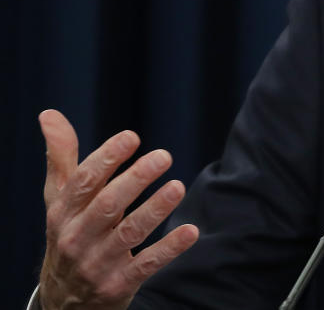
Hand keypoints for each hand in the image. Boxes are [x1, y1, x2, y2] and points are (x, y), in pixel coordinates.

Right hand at [37, 110, 198, 308]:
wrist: (64, 301)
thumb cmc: (70, 233)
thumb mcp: (60, 199)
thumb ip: (61, 157)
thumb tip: (49, 114)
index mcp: (63, 212)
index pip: (84, 181)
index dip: (107, 157)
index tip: (133, 137)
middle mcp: (77, 238)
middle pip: (107, 206)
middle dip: (135, 180)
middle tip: (164, 156)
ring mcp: (97, 264)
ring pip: (128, 234)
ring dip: (155, 210)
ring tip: (177, 186)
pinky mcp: (118, 285)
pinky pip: (146, 265)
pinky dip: (169, 249)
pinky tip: (191, 231)